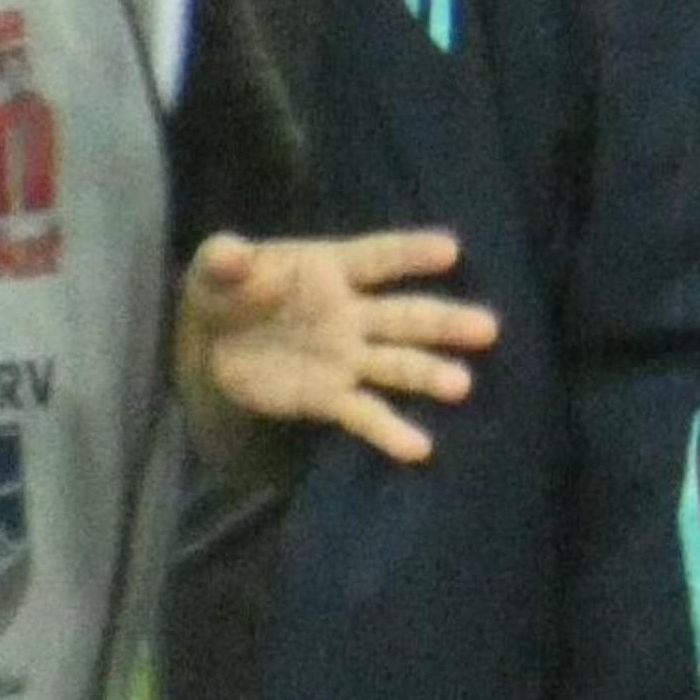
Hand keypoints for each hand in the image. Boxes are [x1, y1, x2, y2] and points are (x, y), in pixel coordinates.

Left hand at [176, 227, 494, 464]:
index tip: (451, 250)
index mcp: (329, 269)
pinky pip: (366, 413)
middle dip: (444, 321)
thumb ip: (224, 261)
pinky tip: (419, 448)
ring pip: (397, 365)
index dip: (410, 254)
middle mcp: (351, 312)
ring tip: (461, 386)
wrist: (212, 348)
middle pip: (404, 315)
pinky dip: (390, 432)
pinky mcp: (332, 397)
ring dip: (429, 374)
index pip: (376, 259)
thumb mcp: (212, 270)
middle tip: (488, 328)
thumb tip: (233, 254)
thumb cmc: (225, 293)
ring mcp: (348, 356)